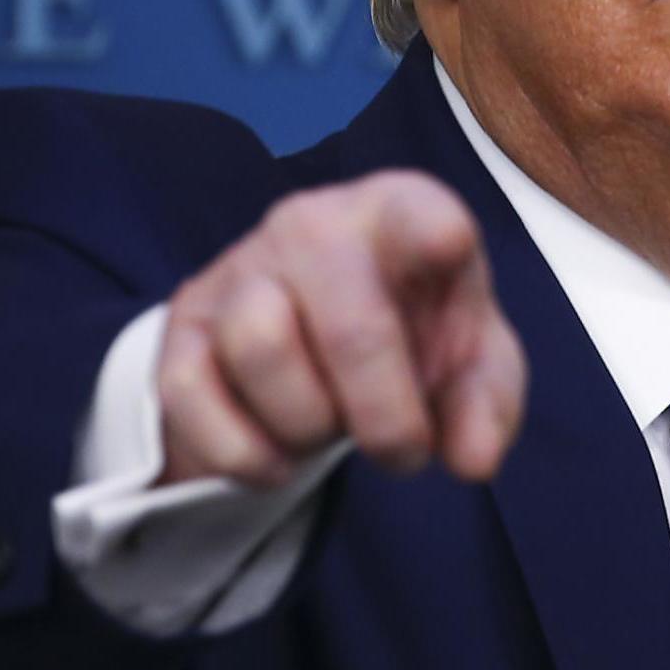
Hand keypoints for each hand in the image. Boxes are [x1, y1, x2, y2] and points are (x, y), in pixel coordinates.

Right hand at [154, 170, 527, 488]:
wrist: (308, 330)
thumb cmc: (408, 328)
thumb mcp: (468, 360)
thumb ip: (487, 403)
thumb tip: (474, 459)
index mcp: (397, 213)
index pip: (417, 210)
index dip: (434, 232)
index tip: (448, 246)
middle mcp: (312, 223)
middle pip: (350, 327)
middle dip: (387, 418)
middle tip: (403, 454)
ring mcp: (238, 269)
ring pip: (264, 353)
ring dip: (308, 426)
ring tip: (328, 426)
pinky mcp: (182, 328)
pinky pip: (196, 401)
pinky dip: (247, 455)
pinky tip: (277, 453)